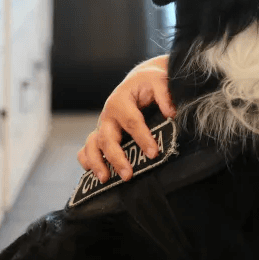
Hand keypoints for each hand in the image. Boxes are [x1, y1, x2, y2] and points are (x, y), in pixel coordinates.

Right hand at [76, 54, 175, 182]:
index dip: (143, 138)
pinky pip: (86, 148)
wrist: (138, 80)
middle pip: (107, 139)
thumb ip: (165, 95)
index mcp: (120, 101)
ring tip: (105, 179)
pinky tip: (94, 174)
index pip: (132, 122)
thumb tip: (171, 113)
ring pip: (92, 145)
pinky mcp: (100, 133)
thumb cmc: (149, 82)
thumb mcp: (159, 80)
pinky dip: (87, 160)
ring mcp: (102, 126)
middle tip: (128, 175)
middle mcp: (108, 115)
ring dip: (97, 163)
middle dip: (117, 158)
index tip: (154, 153)